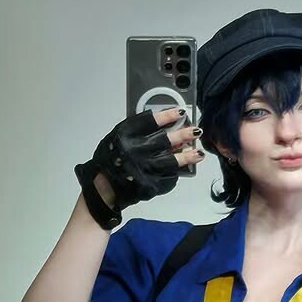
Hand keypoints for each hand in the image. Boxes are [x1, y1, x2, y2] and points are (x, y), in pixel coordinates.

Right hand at [78, 106, 203, 214]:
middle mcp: (135, 152)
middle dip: (183, 135)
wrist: (102, 189)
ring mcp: (143, 170)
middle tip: (196, 131)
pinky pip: (167, 178)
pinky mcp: (149, 186)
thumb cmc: (109, 161)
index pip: (150, 121)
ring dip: (187, 157)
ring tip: (198, 153)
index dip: (167, 116)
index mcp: (124, 136)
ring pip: (171, 161)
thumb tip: (163, 126)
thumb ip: (136, 131)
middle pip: (165, 140)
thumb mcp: (117, 138)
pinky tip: (181, 170)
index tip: (180, 112)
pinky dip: (175, 173)